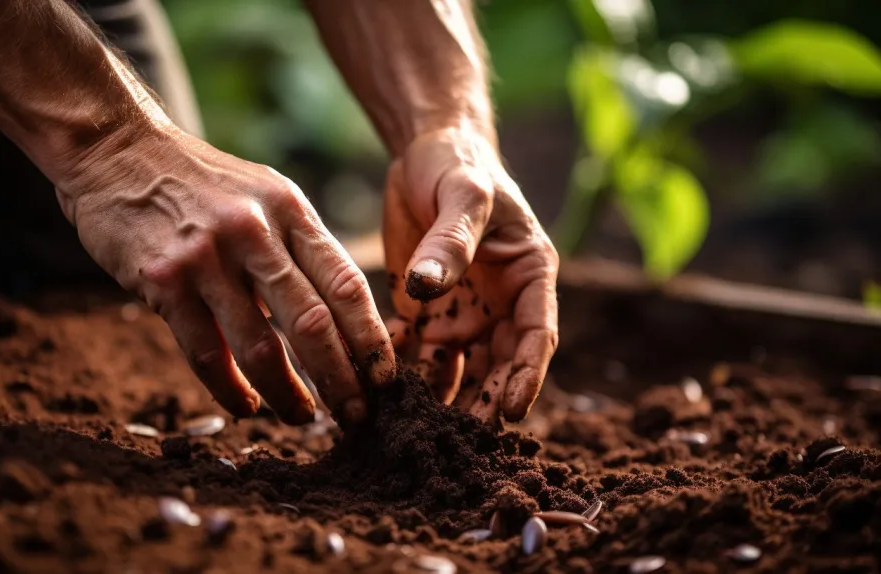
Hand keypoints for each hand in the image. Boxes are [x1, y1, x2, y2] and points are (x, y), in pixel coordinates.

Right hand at [54, 123, 395, 424]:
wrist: (117, 151)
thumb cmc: (201, 183)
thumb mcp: (264, 195)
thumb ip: (299, 247)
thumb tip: (341, 313)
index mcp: (290, 210)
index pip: (346, 283)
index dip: (370, 338)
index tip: (386, 378)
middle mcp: (255, 231)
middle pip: (312, 322)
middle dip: (341, 378)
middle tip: (357, 416)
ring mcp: (207, 256)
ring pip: (260, 345)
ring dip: (287, 393)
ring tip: (303, 418)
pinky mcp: (164, 280)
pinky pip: (205, 351)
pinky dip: (229, 388)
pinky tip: (245, 406)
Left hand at [384, 127, 557, 423]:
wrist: (425, 150)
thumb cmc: (459, 164)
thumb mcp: (463, 194)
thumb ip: (452, 239)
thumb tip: (428, 288)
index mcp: (529, 277)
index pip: (535, 337)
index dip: (525, 377)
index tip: (509, 412)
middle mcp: (500, 304)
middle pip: (496, 366)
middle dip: (480, 405)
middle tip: (457, 445)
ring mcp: (463, 312)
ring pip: (456, 371)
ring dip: (439, 402)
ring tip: (414, 434)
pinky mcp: (425, 312)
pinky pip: (415, 354)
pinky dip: (400, 375)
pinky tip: (376, 396)